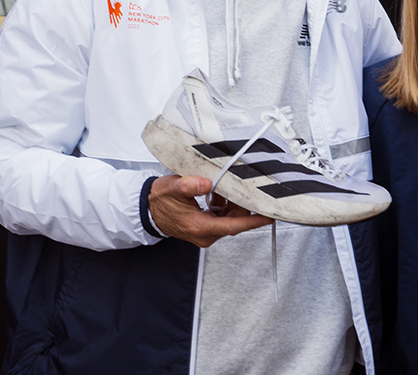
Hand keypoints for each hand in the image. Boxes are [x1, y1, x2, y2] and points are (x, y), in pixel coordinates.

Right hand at [148, 174, 271, 247]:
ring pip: (231, 217)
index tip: (269, 215)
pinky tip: (218, 192)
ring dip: (233, 202)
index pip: (234, 226)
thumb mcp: (173, 188)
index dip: (254, 221)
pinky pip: (224, 216)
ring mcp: (206, 232)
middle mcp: (205, 234)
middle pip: (235, 220)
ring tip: (224, 187)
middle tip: (243, 186)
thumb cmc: (160, 201)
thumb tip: (205, 184)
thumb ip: (189, 186)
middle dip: (242, 204)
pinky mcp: (206, 226)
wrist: (148, 209)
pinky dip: (225, 204)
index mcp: (200, 227)